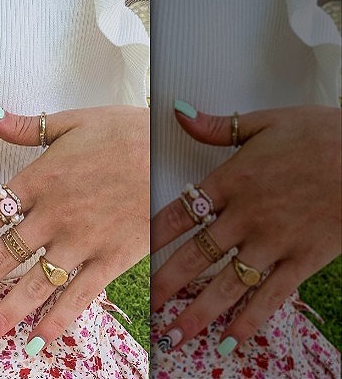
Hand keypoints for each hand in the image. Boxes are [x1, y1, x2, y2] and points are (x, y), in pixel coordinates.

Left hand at [0, 103, 148, 353]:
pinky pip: (81, 296)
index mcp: (40, 180)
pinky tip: (37, 343)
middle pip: (1, 258)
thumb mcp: (74, 120)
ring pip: (34, 285)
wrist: (179, 147)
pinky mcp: (114, 258)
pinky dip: (58, 321)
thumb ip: (26, 126)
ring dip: (3, 314)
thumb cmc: (127, 130)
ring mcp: (84, 240)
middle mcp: (54, 215)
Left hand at [151, 104, 340, 355]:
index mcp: (232, 180)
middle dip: (167, 284)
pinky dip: (250, 319)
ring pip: (228, 284)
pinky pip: (272, 296)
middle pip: (197, 256)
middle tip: (147, 306)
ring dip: (199, 312)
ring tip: (174, 334)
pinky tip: (231, 340)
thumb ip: (218, 126)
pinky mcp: (304, 259)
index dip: (152, 235)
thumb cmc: (323, 133)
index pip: (178, 212)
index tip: (130, 252)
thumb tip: (177, 112)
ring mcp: (275, 242)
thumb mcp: (267, 121)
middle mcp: (246, 216)